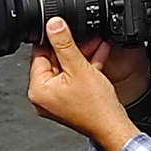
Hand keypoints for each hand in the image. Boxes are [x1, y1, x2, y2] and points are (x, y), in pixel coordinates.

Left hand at [29, 17, 139, 150]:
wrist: (112, 125)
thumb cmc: (95, 106)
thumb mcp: (79, 67)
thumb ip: (64, 43)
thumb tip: (53, 25)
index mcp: (38, 90)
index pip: (39, 55)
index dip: (52, 39)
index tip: (62, 27)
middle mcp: (43, 97)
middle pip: (54, 61)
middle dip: (72, 47)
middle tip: (84, 35)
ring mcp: (57, 100)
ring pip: (67, 69)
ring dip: (82, 55)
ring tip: (96, 42)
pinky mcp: (69, 101)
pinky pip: (74, 79)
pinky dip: (85, 68)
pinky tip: (99, 54)